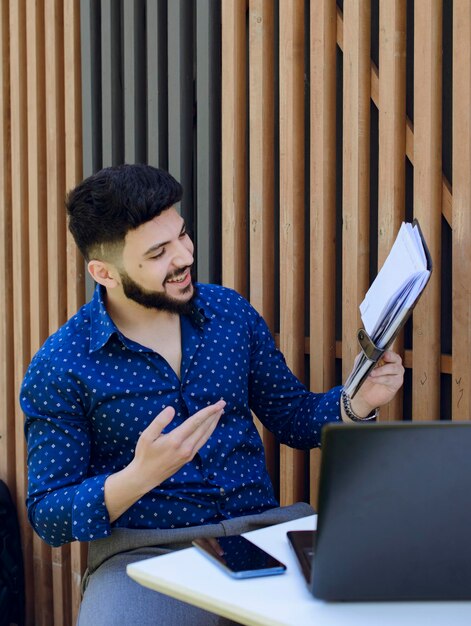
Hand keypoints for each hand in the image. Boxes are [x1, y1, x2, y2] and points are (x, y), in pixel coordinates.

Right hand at [104, 400, 224, 521]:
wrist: (145, 477)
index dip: (208, 412)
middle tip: (222, 403)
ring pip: (205, 436)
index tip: (218, 404)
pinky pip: (202, 442)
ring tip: (219, 413)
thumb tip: (171, 409)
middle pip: (204, 428)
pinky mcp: (189, 458)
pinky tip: (209, 427)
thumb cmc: (144, 455)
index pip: (196, 422)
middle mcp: (186, 448)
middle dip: (214, 415)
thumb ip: (159, 421)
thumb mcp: (147, 436)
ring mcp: (189, 454)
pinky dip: (208, 432)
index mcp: (176, 440)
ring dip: (213, 423)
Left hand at [348, 350, 403, 417]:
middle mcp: (394, 363)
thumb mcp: (361, 364)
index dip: (385, 349)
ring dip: (381, 370)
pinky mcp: (397, 382)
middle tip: (379, 359)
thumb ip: (364, 357)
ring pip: (393, 368)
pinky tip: (373, 379)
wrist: (364, 394)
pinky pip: (390, 379)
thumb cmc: (365, 378)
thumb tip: (365, 352)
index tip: (378, 350)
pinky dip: (380, 378)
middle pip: (396, 357)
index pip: (389, 349)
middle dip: (388, 357)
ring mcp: (397, 373)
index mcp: (386, 356)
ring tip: (371, 373)